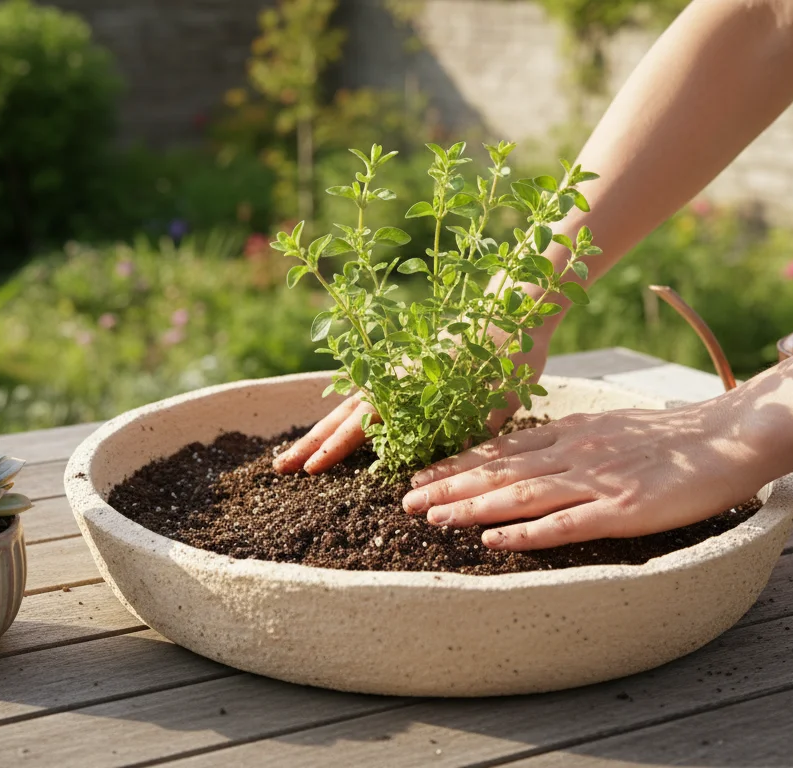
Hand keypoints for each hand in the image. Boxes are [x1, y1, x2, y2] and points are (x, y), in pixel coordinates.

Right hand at [274, 324, 552, 474]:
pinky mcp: (405, 370)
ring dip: (320, 431)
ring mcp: (397, 373)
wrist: (513, 311)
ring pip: (348, 405)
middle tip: (279, 468)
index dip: (336, 448)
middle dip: (311, 442)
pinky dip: (342, 414)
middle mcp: (395, 379)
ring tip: (294, 455)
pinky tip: (333, 428)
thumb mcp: (496, 403)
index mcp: (411, 387)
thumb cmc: (509, 357)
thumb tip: (440, 469)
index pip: (363, 423)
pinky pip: (364, 395)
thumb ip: (467, 435)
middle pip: (342, 414)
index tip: (310, 470)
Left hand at [400, 399, 770, 550]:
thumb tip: (532, 454)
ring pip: (521, 495)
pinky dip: (525, 533)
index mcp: (572, 431)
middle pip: (499, 470)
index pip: (501, 448)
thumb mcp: (611, 426)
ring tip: (432, 519)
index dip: (456, 461)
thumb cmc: (674, 437)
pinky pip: (566, 523)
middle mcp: (575, 452)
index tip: (418, 474)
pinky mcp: (624, 510)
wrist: (731, 435)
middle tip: (404, 499)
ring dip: (471, 507)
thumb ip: (571, 440)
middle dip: (448, 484)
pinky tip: (493, 541)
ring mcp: (598, 480)